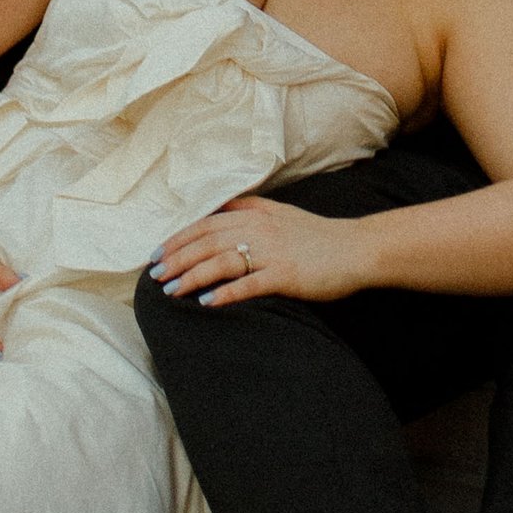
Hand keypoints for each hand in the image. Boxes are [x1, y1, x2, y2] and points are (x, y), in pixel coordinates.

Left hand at [149, 195, 374, 308]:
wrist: (357, 249)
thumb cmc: (318, 235)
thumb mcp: (281, 213)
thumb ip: (250, 208)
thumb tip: (218, 208)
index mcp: (256, 214)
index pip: (206, 224)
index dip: (177, 239)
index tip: (156, 254)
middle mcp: (260, 229)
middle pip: (207, 241)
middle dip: (176, 258)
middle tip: (154, 276)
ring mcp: (273, 252)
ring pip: (222, 261)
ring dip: (192, 276)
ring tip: (170, 291)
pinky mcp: (287, 275)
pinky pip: (250, 284)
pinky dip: (225, 294)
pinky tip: (206, 304)